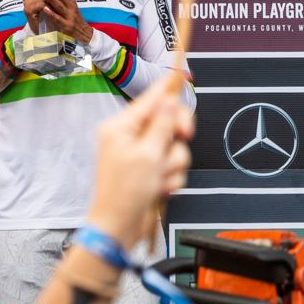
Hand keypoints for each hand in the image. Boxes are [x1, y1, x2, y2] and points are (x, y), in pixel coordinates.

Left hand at [22, 0, 92, 42]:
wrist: (85, 35)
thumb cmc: (76, 19)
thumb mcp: (72, 6)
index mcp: (71, 2)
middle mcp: (71, 8)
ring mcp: (69, 17)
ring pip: (60, 6)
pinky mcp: (67, 26)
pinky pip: (58, 19)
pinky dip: (52, 14)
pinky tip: (45, 9)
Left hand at [86, 78, 192, 245]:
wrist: (118, 228)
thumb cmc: (124, 193)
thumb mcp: (148, 155)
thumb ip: (162, 125)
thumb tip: (169, 100)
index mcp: (121, 127)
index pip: (151, 98)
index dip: (169, 88)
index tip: (184, 75)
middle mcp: (129, 137)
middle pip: (167, 120)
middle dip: (177, 136)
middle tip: (184, 137)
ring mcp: (140, 154)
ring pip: (174, 146)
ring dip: (173, 163)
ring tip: (160, 178)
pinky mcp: (149, 170)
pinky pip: (172, 164)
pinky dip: (171, 177)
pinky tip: (160, 188)